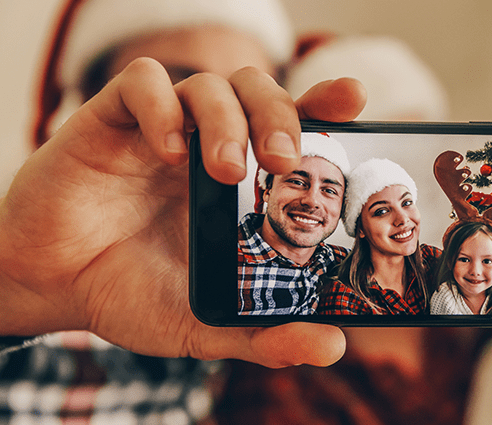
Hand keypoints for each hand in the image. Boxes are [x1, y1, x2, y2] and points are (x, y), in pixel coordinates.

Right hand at [0, 58, 365, 367]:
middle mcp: (207, 145)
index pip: (293, 125)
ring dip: (226, 121)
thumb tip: (333, 346)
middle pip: (259, 93)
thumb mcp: (206, 324)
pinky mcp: (110, 121)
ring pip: (209, 85)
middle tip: (283, 160)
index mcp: (241, 181)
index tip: (352, 99)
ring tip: (224, 170)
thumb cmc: (134, 294)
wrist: (54, 289)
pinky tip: (168, 151)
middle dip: (280, 115)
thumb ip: (266, 334)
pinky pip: (141, 84)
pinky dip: (160, 107)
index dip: (324, 104)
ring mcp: (161, 130)